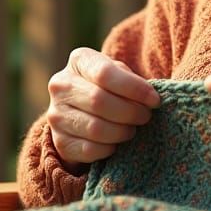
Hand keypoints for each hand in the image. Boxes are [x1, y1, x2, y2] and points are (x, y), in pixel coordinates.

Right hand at [46, 48, 160, 163]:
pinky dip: (110, 148)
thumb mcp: (119, 74)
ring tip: (132, 129)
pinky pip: (89, 149)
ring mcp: (56, 115)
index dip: (134, 88)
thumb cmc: (110, 88)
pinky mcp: (60, 142)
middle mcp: (61, 85)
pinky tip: (116, 142)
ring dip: (122, 132)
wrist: (81, 112)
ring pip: (95, 128)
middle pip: (98, 101)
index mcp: (79, 61)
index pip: (104, 73)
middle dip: (130, 112)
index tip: (154, 100)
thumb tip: (151, 99)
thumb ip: (132, 81)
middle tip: (145, 116)